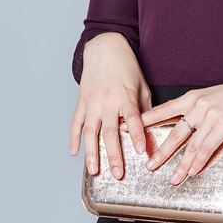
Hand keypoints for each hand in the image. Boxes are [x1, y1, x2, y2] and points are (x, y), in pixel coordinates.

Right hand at [69, 33, 151, 178]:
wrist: (105, 49)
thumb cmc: (127, 68)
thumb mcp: (142, 85)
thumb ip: (144, 108)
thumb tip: (149, 129)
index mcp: (126, 96)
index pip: (133, 119)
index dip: (137, 136)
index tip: (141, 152)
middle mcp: (108, 101)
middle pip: (110, 132)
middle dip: (114, 155)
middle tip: (119, 174)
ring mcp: (92, 102)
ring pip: (90, 132)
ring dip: (92, 153)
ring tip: (95, 170)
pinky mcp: (81, 102)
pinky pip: (75, 122)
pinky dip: (73, 138)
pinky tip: (74, 152)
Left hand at [133, 72, 222, 184]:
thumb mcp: (208, 96)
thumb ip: (192, 108)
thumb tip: (178, 121)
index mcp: (191, 97)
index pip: (162, 110)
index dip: (144, 121)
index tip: (127, 128)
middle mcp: (198, 105)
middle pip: (174, 133)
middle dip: (160, 152)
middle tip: (149, 166)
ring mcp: (211, 115)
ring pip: (191, 145)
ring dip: (181, 164)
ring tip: (172, 178)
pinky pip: (208, 147)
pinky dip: (200, 161)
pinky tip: (193, 171)